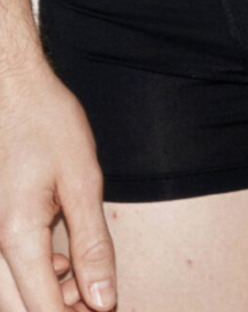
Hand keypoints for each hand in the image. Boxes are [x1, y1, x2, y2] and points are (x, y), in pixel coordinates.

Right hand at [0, 54, 114, 310]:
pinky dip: (42, 274)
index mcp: (17, 238)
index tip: (103, 310)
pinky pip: (14, 268)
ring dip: (52, 295)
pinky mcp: (0, 226)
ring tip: (87, 280)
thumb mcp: (83, 182)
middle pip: (25, 306)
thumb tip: (104, 300)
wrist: (14, 92)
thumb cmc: (47, 125)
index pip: (43, 309)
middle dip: (64, 309)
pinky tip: (65, 259)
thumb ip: (92, 245)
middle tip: (100, 299)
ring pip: (17, 291)